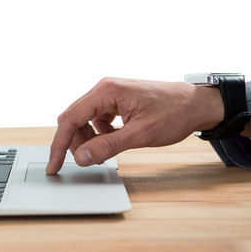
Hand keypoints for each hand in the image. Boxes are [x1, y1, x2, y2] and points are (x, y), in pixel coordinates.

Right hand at [46, 75, 224, 173]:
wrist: (196, 103)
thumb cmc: (175, 112)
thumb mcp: (141, 135)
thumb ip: (108, 146)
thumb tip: (81, 157)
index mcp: (106, 90)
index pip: (70, 118)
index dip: (59, 145)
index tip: (54, 164)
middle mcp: (103, 86)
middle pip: (72, 118)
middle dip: (75, 142)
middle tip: (88, 160)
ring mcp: (108, 91)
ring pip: (82, 119)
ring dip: (87, 138)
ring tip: (106, 149)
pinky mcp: (113, 98)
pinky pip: (94, 118)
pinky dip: (98, 132)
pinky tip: (114, 138)